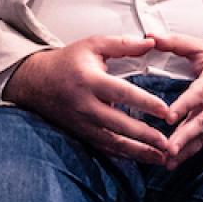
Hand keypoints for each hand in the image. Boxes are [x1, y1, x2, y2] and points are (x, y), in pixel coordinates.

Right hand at [3, 35, 175, 163]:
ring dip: (138, 152)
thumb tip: (151, 43)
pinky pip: (105, 148)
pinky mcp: (81, 133)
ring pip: (113, 142)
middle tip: (167, 142)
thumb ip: (123, 44)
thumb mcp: (93, 45)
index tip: (165, 111)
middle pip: (119, 124)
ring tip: (160, 157)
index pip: (122, 93)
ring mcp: (82, 123)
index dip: (145, 103)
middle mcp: (85, 105)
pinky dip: (124, 155)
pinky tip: (141, 158)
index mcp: (89, 80)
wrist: (35, 82)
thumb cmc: (66, 62)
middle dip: (145, 136)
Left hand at [149, 34, 202, 168]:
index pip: (200, 93)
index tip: (169, 117)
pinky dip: (196, 150)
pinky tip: (180, 160)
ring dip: (189, 149)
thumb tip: (149, 36)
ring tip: (170, 161)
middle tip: (168, 149)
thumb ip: (175, 42)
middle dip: (185, 137)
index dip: (186, 105)